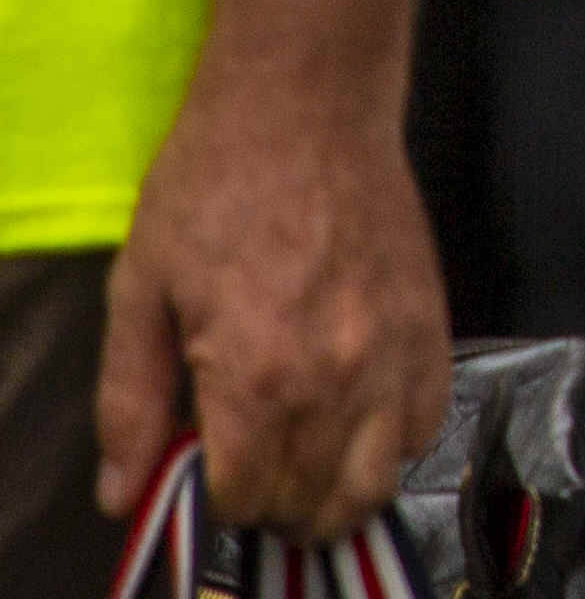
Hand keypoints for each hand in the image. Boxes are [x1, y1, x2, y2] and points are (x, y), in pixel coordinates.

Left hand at [99, 69, 444, 535]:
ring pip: (379, 480)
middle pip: (314, 503)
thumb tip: (122, 490)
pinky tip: (356, 419)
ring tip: (304, 465)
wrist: (307, 105)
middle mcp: (336, 378)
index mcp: (254, 375)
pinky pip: (429, 421)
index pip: (245, 499)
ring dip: (336, 493)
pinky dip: (395, 443)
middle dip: (273, 508)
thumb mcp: (140, 292)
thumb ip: (130, 403)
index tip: (205, 474)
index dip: (217, 502)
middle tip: (249, 473)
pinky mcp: (433, 323)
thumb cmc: (213, 187)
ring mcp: (395, 352)